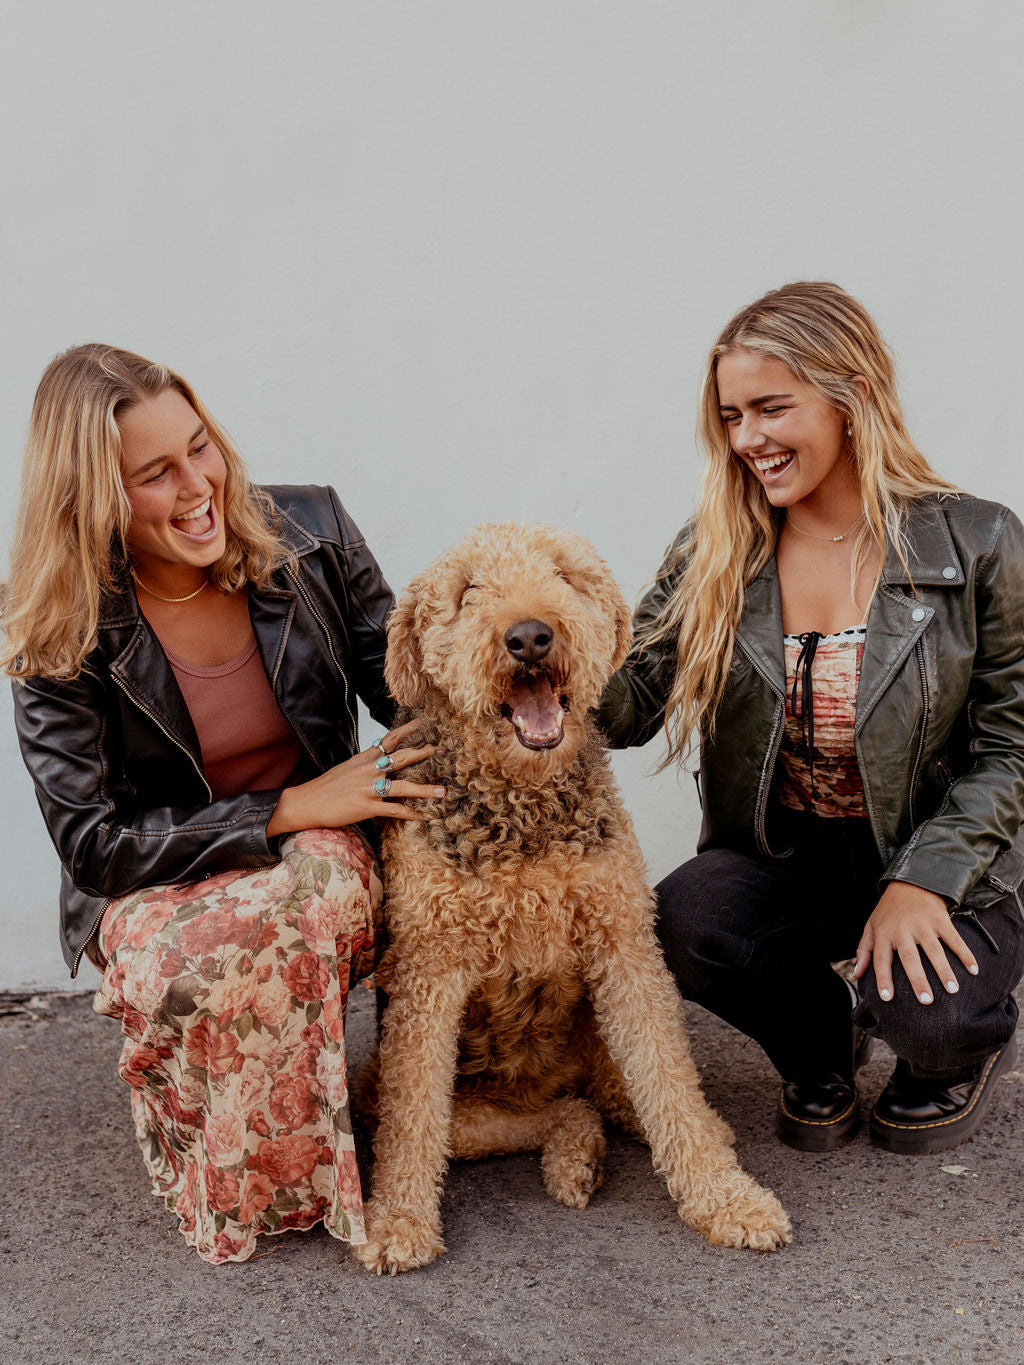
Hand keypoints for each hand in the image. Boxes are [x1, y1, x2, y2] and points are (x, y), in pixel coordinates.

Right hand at [267, 719, 443, 835]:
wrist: (305, 802)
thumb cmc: (326, 787)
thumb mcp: (346, 768)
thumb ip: (365, 763)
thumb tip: (381, 758)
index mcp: (364, 759)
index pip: (389, 739)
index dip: (407, 730)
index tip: (423, 722)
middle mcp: (368, 770)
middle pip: (401, 758)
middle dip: (422, 754)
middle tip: (439, 750)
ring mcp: (368, 789)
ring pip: (403, 787)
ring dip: (425, 790)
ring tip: (442, 791)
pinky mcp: (365, 807)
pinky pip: (393, 811)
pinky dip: (410, 814)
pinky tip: (422, 817)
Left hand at [853, 880, 977, 1004]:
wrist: (911, 881)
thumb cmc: (889, 910)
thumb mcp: (871, 926)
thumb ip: (864, 950)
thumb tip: (857, 975)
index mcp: (884, 933)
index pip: (881, 959)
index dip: (883, 978)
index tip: (887, 998)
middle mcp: (903, 929)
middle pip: (910, 958)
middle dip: (918, 980)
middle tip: (926, 1001)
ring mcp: (923, 924)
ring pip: (934, 950)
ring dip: (944, 970)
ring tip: (953, 990)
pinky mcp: (940, 919)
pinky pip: (954, 939)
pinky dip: (965, 953)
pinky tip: (974, 969)